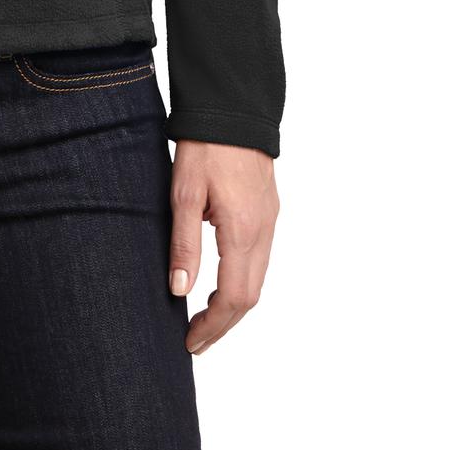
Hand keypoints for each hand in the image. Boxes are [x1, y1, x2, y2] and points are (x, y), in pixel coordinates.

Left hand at [167, 140, 278, 355]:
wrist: (232, 107)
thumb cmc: (205, 146)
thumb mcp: (183, 192)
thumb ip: (184, 243)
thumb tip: (180, 290)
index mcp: (242, 231)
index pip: (233, 299)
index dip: (212, 326)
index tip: (190, 342)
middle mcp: (263, 231)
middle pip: (250, 297)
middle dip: (223, 324)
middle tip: (195, 340)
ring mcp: (269, 221)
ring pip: (258, 279)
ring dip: (234, 305)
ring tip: (205, 318)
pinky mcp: (268, 210)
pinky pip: (260, 258)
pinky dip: (243, 281)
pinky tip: (222, 281)